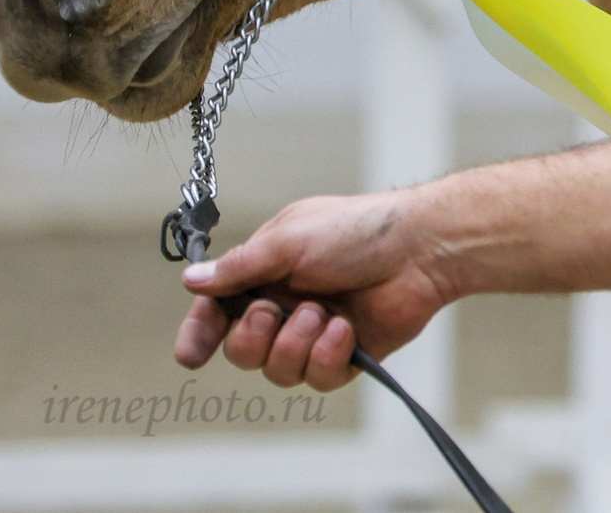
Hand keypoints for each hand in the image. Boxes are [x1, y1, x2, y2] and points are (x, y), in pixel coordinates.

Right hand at [172, 192, 450, 390]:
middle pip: (242, 350)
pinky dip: (328, 355)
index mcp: (267, 272)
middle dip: (252, 338)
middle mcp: (286, 305)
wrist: (419, 250)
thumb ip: (239, 268)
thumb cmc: (357, 232)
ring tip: (324, 314)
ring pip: (277, 371)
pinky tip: (345, 329)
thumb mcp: (289, 241)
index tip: (190, 356)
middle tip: (273, 311)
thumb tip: (191, 280)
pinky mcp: (346, 355)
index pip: (218, 310)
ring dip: (295, 344)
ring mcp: (315, 333)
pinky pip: (318, 378)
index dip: (200, 334)